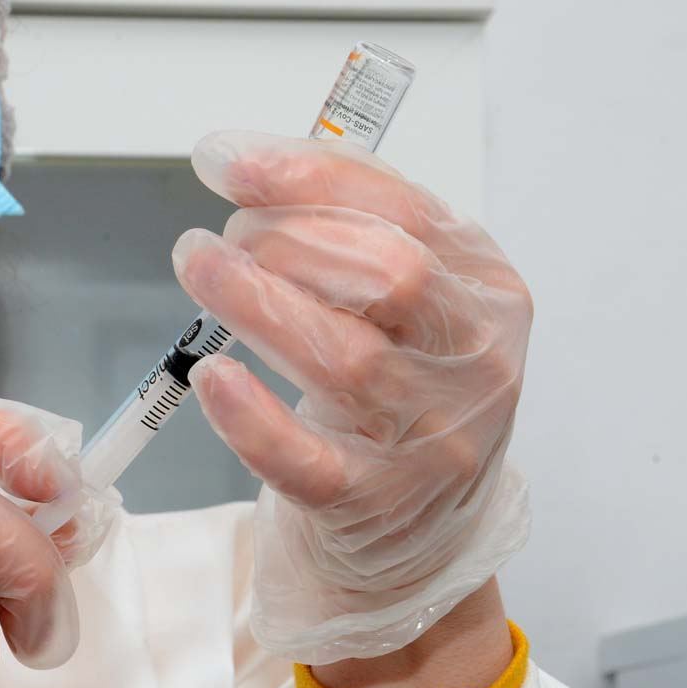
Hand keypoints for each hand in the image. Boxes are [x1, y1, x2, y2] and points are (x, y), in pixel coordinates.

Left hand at [173, 131, 533, 664]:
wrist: (418, 528)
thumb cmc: (398, 390)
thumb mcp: (409, 301)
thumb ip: (355, 225)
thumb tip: (259, 163)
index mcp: (487, 289)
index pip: (405, 212)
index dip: (306, 177)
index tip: (225, 160)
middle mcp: (475, 362)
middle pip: (390, 277)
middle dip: (288, 239)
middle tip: (221, 237)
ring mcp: (432, 439)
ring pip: (345, 360)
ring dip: (255, 301)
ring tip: (200, 266)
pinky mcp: (374, 504)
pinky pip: (306, 461)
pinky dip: (251, 416)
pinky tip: (211, 376)